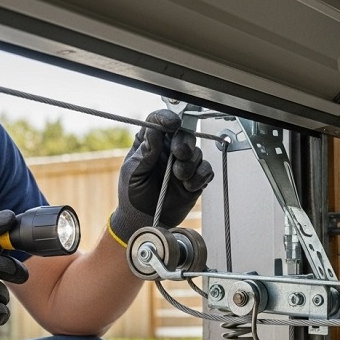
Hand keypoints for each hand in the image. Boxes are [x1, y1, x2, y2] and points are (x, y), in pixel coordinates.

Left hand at [109, 110, 213, 244]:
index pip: (158, 121)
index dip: (166, 118)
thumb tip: (154, 131)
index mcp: (149, 144)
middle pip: (184, 134)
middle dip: (184, 143)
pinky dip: (200, 177)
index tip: (172, 123)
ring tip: (179, 178)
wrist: (144, 221)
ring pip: (197, 152)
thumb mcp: (132, 173)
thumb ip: (145, 153)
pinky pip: (206, 170)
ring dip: (190, 165)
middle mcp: (167, 150)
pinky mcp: (195, 179)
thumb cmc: (132, 196)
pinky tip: (188, 187)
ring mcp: (183, 164)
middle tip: (179, 154)